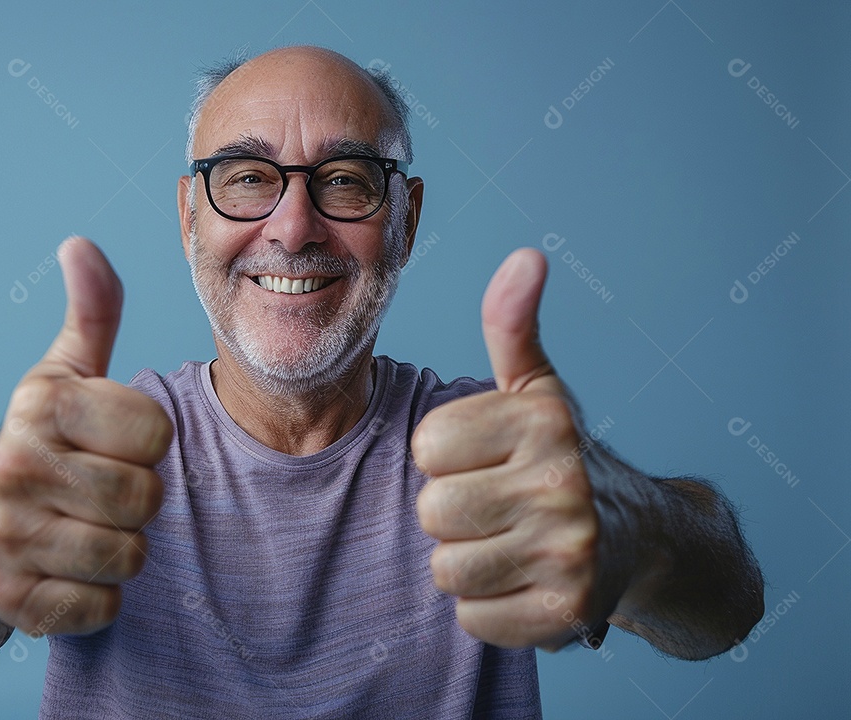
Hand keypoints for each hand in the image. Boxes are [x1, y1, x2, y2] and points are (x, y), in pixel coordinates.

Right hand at [0, 237, 172, 637]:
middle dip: (139, 499)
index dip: (150, 445)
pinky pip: (104, 606)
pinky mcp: (11, 601)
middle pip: (147, 499)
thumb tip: (81, 244)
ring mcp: (8, 538)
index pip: (159, 436)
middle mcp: (15, 469)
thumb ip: (92, 313)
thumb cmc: (47, 441)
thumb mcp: (66, 373)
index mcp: (42, 407)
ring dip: (123, 548)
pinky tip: (70, 567)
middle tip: (101, 490)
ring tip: (88, 526)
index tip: (113, 443)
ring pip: (130, 556)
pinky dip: (99, 595)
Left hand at [413, 248, 610, 649]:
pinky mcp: (568, 612)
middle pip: (432, 511)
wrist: (641, 536)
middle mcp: (562, 483)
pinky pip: (472, 618)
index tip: (484, 457)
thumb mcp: (538, 389)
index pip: (426, 446)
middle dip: (453, 510)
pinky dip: (487, 606)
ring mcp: (569, 552)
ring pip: (446, 569)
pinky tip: (522, 579)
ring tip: (508, 541)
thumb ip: (512, 326)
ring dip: (468, 560)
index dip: (445, 455)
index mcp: (543, 421)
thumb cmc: (562, 454)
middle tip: (496, 504)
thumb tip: (525, 255)